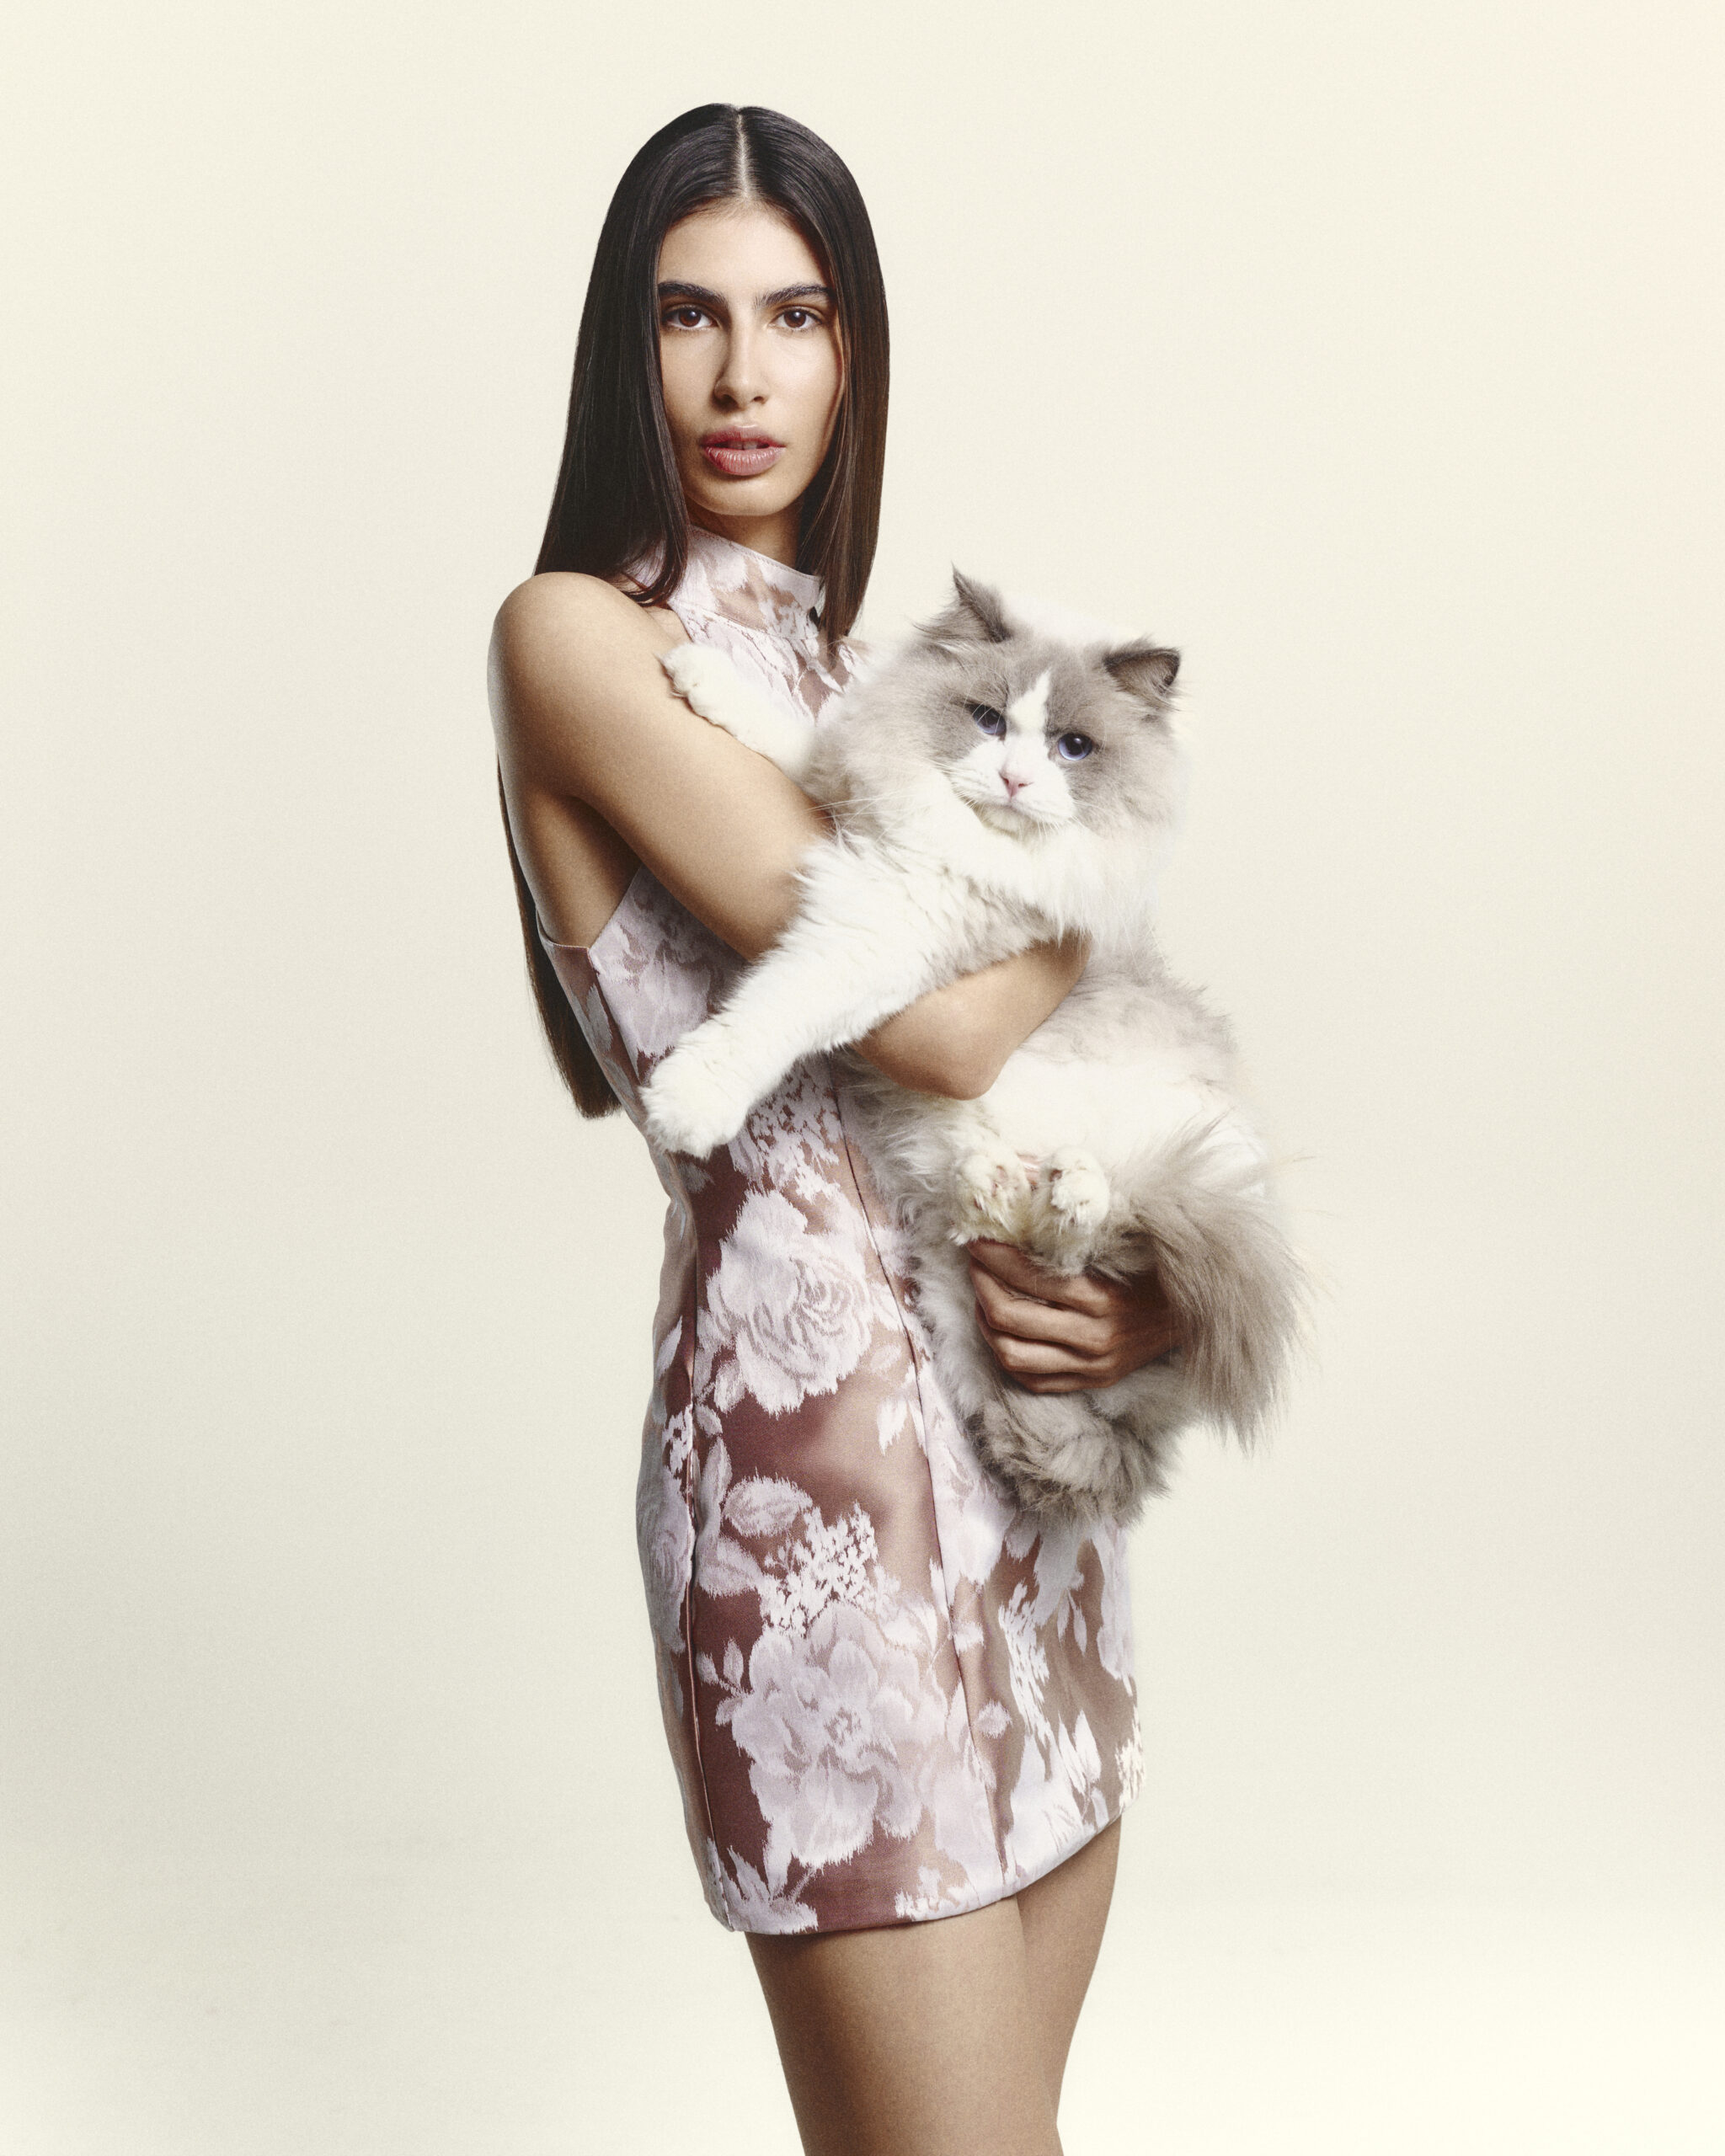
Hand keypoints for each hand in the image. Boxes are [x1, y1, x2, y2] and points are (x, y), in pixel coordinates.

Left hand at [966, 1239, 1184, 1393]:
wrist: (1195, 1313)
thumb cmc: (1153, 1269)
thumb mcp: (1121, 1244)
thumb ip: (1074, 1227)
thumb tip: (1026, 1187)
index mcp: (1099, 1299)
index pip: (1027, 1279)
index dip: (993, 1257)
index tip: (978, 1239)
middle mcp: (1091, 1337)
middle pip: (1010, 1318)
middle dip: (982, 1285)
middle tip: (976, 1263)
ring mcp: (1091, 1366)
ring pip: (1013, 1355)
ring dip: (986, 1325)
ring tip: (983, 1298)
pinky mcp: (1091, 1381)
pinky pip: (1033, 1379)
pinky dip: (1008, 1356)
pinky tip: (1002, 1332)